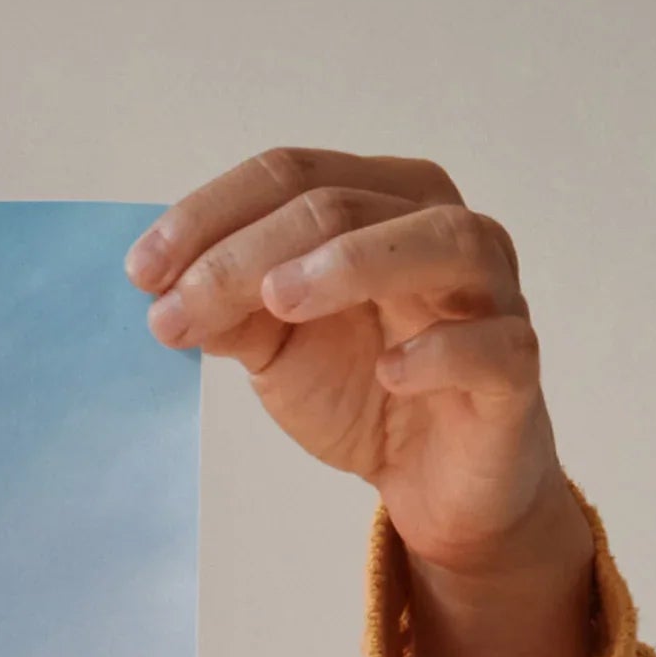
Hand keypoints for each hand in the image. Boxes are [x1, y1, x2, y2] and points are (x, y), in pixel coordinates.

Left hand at [133, 147, 615, 656]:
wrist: (434, 481)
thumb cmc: (364, 388)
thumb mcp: (277, 347)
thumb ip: (230, 310)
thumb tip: (164, 290)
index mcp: (382, 203)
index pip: (293, 175)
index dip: (211, 215)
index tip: (141, 272)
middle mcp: (442, 229)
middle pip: (344, 204)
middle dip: (247, 253)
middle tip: (178, 306)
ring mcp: (490, 294)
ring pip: (438, 242)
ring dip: (353, 263)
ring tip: (278, 300)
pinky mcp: (514, 369)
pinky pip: (492, 345)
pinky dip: (441, 351)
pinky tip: (389, 371)